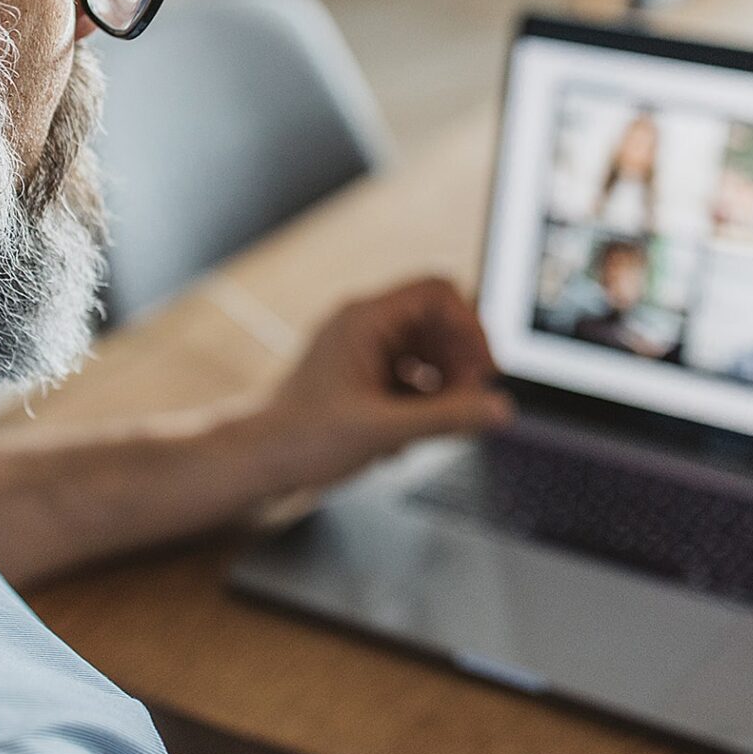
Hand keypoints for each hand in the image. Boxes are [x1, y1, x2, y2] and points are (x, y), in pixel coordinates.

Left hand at [255, 277, 513, 492]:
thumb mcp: (385, 430)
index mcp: (365, 319)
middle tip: (467, 403)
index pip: (437, 292)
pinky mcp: (357, 376)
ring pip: (423, 350)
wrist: (255, 461)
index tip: (484, 370)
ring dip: (441, 385)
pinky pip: (406, 374)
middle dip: (459, 362)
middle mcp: (362, 325)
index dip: (470, 327)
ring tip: (437, 424)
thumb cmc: (301, 439)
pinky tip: (404, 437)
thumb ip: (447, 418)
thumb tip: (497, 409)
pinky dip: (417, 401)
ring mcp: (359, 349)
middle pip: (435, 322)